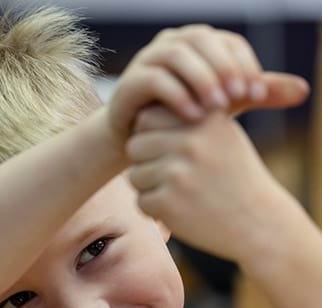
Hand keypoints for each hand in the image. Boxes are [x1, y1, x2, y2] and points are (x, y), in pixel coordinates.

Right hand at [108, 24, 306, 141]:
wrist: (140, 139)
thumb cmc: (186, 117)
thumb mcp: (227, 103)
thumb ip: (259, 94)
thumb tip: (304, 90)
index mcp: (199, 43)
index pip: (229, 43)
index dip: (245, 65)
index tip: (257, 94)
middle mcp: (172, 43)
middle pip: (202, 41)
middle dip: (224, 68)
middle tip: (238, 97)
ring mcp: (147, 59)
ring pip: (177, 56)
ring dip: (201, 80)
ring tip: (216, 108)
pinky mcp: (130, 81)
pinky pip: (155, 80)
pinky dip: (177, 96)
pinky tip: (193, 118)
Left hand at [125, 110, 295, 262]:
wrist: (260, 222)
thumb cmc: (235, 177)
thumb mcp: (221, 137)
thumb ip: (187, 119)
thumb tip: (139, 113)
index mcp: (203, 120)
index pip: (146, 118)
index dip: (151, 136)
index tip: (169, 151)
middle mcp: (191, 143)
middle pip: (134, 146)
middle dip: (146, 163)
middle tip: (173, 177)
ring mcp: (178, 174)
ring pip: (134, 175)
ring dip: (150, 188)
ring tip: (182, 193)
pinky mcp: (169, 203)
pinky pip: (141, 202)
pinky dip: (156, 210)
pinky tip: (183, 210)